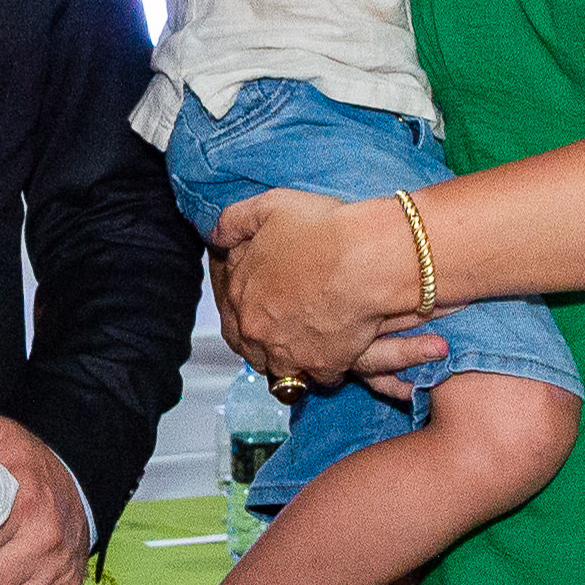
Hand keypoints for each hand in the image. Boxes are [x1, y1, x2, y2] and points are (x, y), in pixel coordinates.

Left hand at [215, 191, 443, 387]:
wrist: (367, 258)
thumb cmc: (323, 231)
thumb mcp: (268, 207)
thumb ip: (233, 222)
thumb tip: (217, 236)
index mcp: (241, 296)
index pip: (231, 314)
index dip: (245, 310)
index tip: (260, 306)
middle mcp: (259, 332)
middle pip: (252, 348)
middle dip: (263, 341)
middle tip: (280, 330)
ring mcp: (290, 354)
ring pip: (282, 368)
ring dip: (289, 358)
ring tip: (304, 342)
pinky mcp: (324, 367)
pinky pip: (319, 377)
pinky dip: (324, 367)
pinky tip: (334, 350)